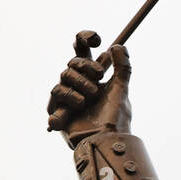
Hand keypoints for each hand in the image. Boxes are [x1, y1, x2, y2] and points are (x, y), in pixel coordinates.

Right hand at [46, 31, 131, 146]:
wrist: (106, 140)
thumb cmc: (115, 119)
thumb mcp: (121, 90)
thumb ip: (123, 68)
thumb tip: (119, 46)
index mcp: (92, 77)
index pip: (83, 51)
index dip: (85, 40)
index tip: (97, 39)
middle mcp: (78, 83)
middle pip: (74, 61)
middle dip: (87, 66)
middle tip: (99, 76)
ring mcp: (67, 95)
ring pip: (65, 74)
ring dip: (81, 84)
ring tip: (90, 99)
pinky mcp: (58, 108)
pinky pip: (58, 91)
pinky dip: (71, 97)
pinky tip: (80, 106)